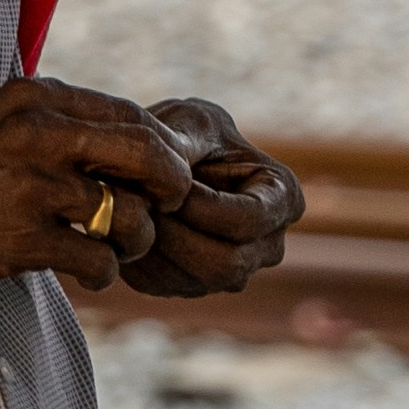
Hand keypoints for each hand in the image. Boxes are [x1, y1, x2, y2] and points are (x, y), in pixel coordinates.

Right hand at [0, 77, 199, 290]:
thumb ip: (58, 120)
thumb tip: (129, 134)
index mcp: (38, 99)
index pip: (133, 116)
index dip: (165, 149)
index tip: (166, 173)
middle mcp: (41, 135)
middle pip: (147, 156)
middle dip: (171, 187)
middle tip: (167, 207)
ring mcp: (33, 189)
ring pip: (130, 216)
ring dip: (136, 239)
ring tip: (117, 246)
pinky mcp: (23, 241)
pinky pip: (99, 261)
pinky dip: (104, 272)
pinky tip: (88, 272)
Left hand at [130, 97, 303, 301]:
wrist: (158, 155)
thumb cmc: (184, 129)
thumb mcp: (190, 122)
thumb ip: (184, 147)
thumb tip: (174, 183)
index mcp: (283, 198)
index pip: (250, 220)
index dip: (204, 207)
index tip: (166, 186)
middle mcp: (268, 245)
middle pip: (227, 264)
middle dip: (177, 234)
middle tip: (140, 203)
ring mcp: (234, 272)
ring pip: (195, 281)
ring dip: (155, 247)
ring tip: (130, 209)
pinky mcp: (194, 286)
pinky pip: (164, 286)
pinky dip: (138, 259)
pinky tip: (125, 225)